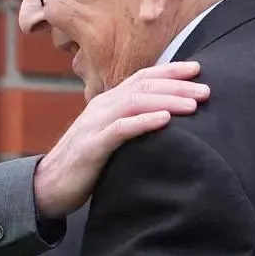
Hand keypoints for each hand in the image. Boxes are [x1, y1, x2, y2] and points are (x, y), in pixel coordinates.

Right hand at [33, 60, 209, 219]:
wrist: (49, 186)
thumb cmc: (85, 163)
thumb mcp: (109, 137)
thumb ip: (130, 124)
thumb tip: (164, 119)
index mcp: (107, 102)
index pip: (142, 78)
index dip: (170, 71)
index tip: (198, 69)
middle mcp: (102, 107)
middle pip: (143, 87)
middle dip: (177, 85)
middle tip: (206, 89)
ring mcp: (95, 124)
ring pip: (134, 103)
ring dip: (167, 101)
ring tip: (193, 104)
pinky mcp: (91, 147)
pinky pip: (120, 129)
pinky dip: (144, 122)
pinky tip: (165, 120)